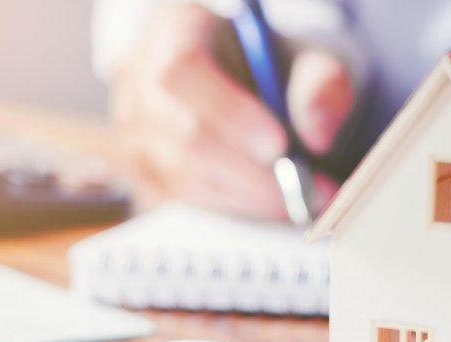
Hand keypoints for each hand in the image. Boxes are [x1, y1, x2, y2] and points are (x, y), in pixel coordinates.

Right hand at [112, 3, 352, 219]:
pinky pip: (179, 197)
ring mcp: (130, 125)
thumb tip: (316, 135)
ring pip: (179, 173)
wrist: (247, 83)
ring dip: (244, 195)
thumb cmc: (272, 65)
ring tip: (296, 198)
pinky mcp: (137, 165)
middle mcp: (138, 75)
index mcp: (175, 27)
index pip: (182, 70)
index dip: (229, 113)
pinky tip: (264, 199)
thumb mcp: (308, 58)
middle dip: (248, 173)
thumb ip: (320, 85)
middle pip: (181, 133)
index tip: (280, 146)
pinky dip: (228, 205)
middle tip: (304, 190)